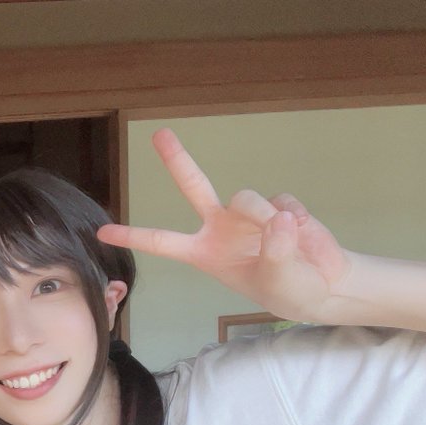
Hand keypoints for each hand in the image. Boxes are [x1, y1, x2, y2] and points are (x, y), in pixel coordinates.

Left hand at [98, 128, 351, 324]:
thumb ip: (277, 252)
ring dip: (268, 219)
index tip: (101, 232)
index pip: (162, 241)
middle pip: (195, 186)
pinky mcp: (278, 205)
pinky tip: (307, 238)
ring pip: (248, 199)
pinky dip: (298, 220)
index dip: (133, 236)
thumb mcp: (278, 282)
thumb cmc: (289, 290)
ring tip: (291, 244)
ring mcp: (248, 214)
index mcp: (204, 252)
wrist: (324, 285)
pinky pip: (283, 203)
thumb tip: (279, 218)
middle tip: (160, 133)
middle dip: (177, 160)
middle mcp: (220, 227)